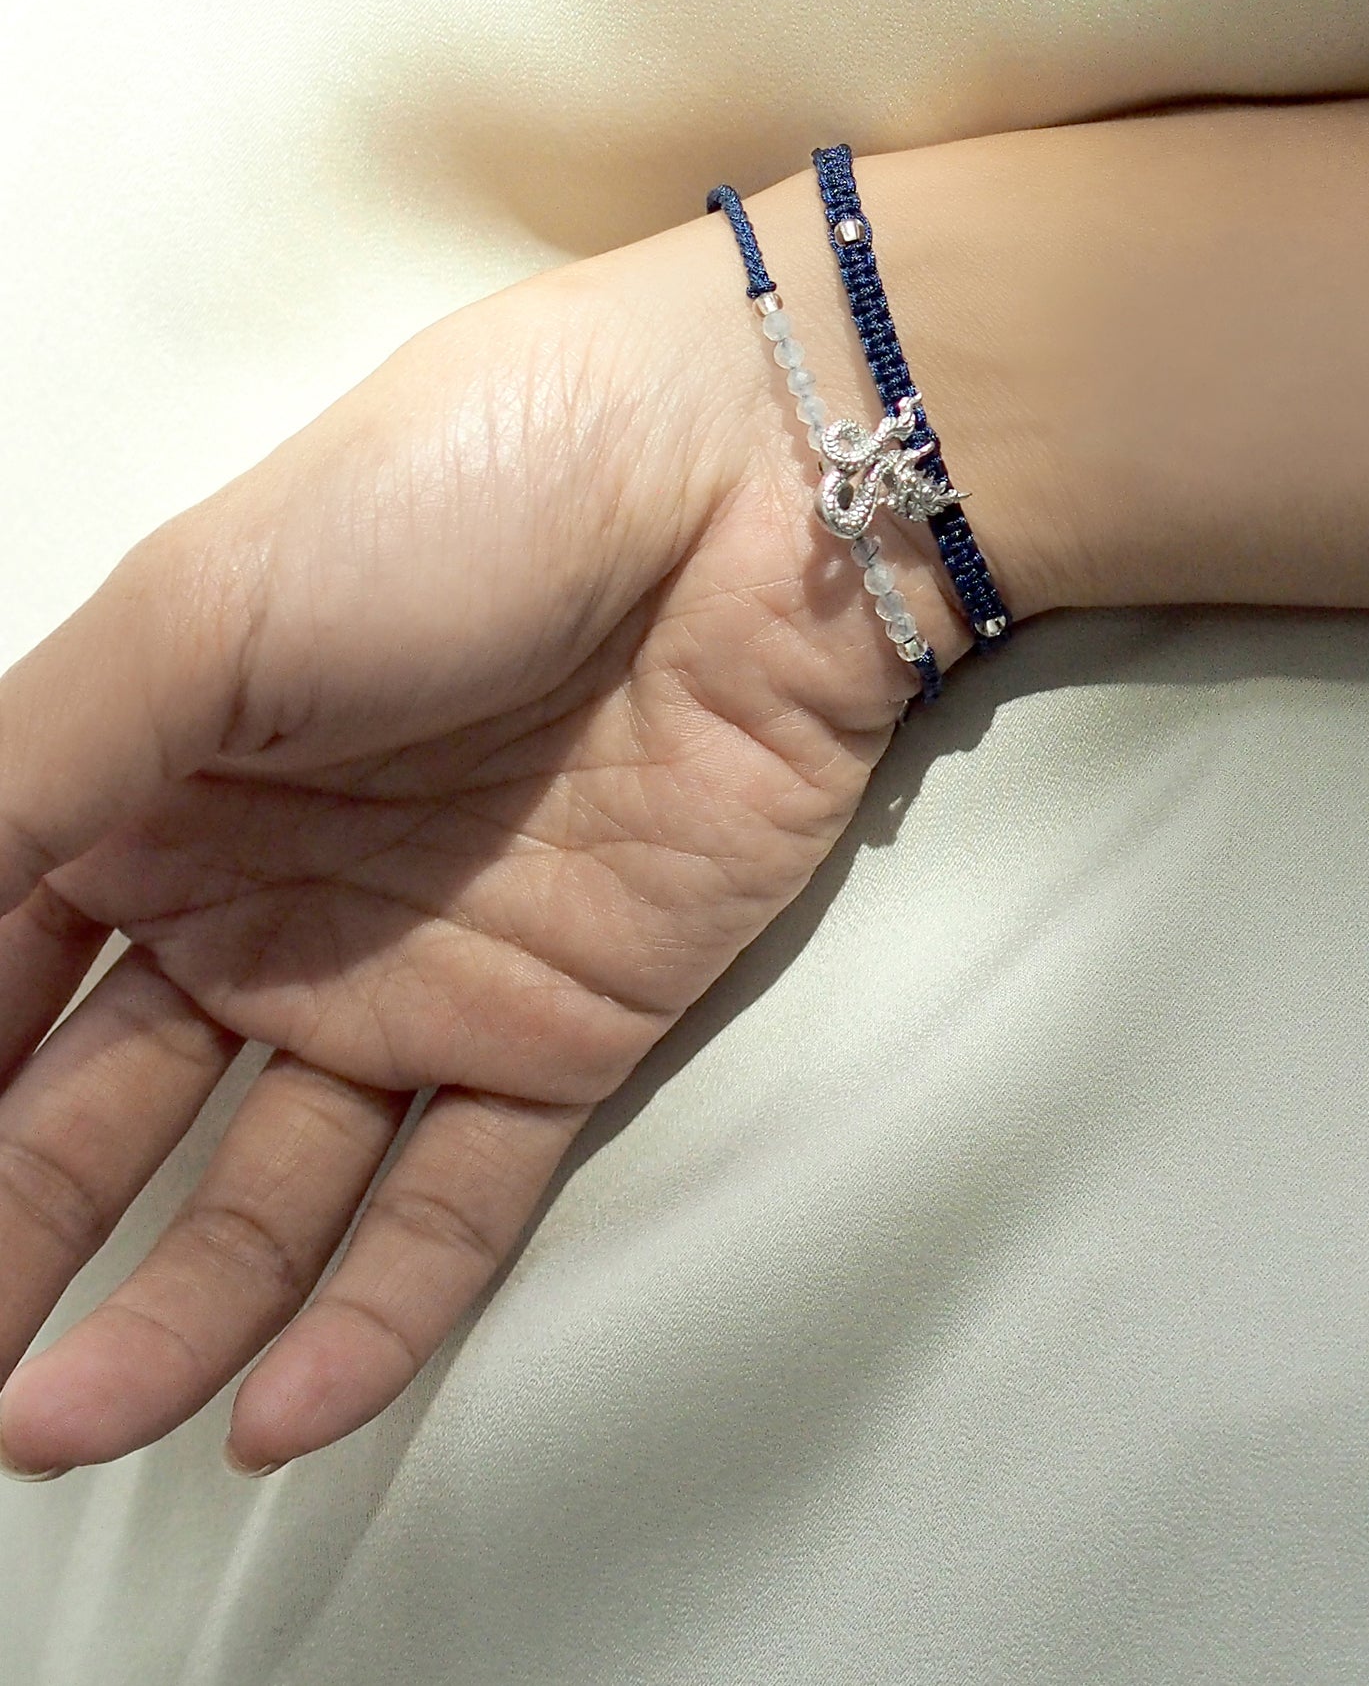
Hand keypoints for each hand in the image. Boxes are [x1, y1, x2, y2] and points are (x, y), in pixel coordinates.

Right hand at [0, 199, 967, 1477]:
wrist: (746, 488)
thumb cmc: (456, 503)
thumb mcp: (193, 614)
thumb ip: (19, 790)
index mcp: (159, 791)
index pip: (1, 981)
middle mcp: (268, 904)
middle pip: (108, 1115)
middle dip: (17, 1245)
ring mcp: (418, 978)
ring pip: (267, 1194)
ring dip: (171, 1318)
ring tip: (62, 1427)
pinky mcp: (566, 1032)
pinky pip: (454, 1207)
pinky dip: (368, 1318)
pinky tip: (272, 1411)